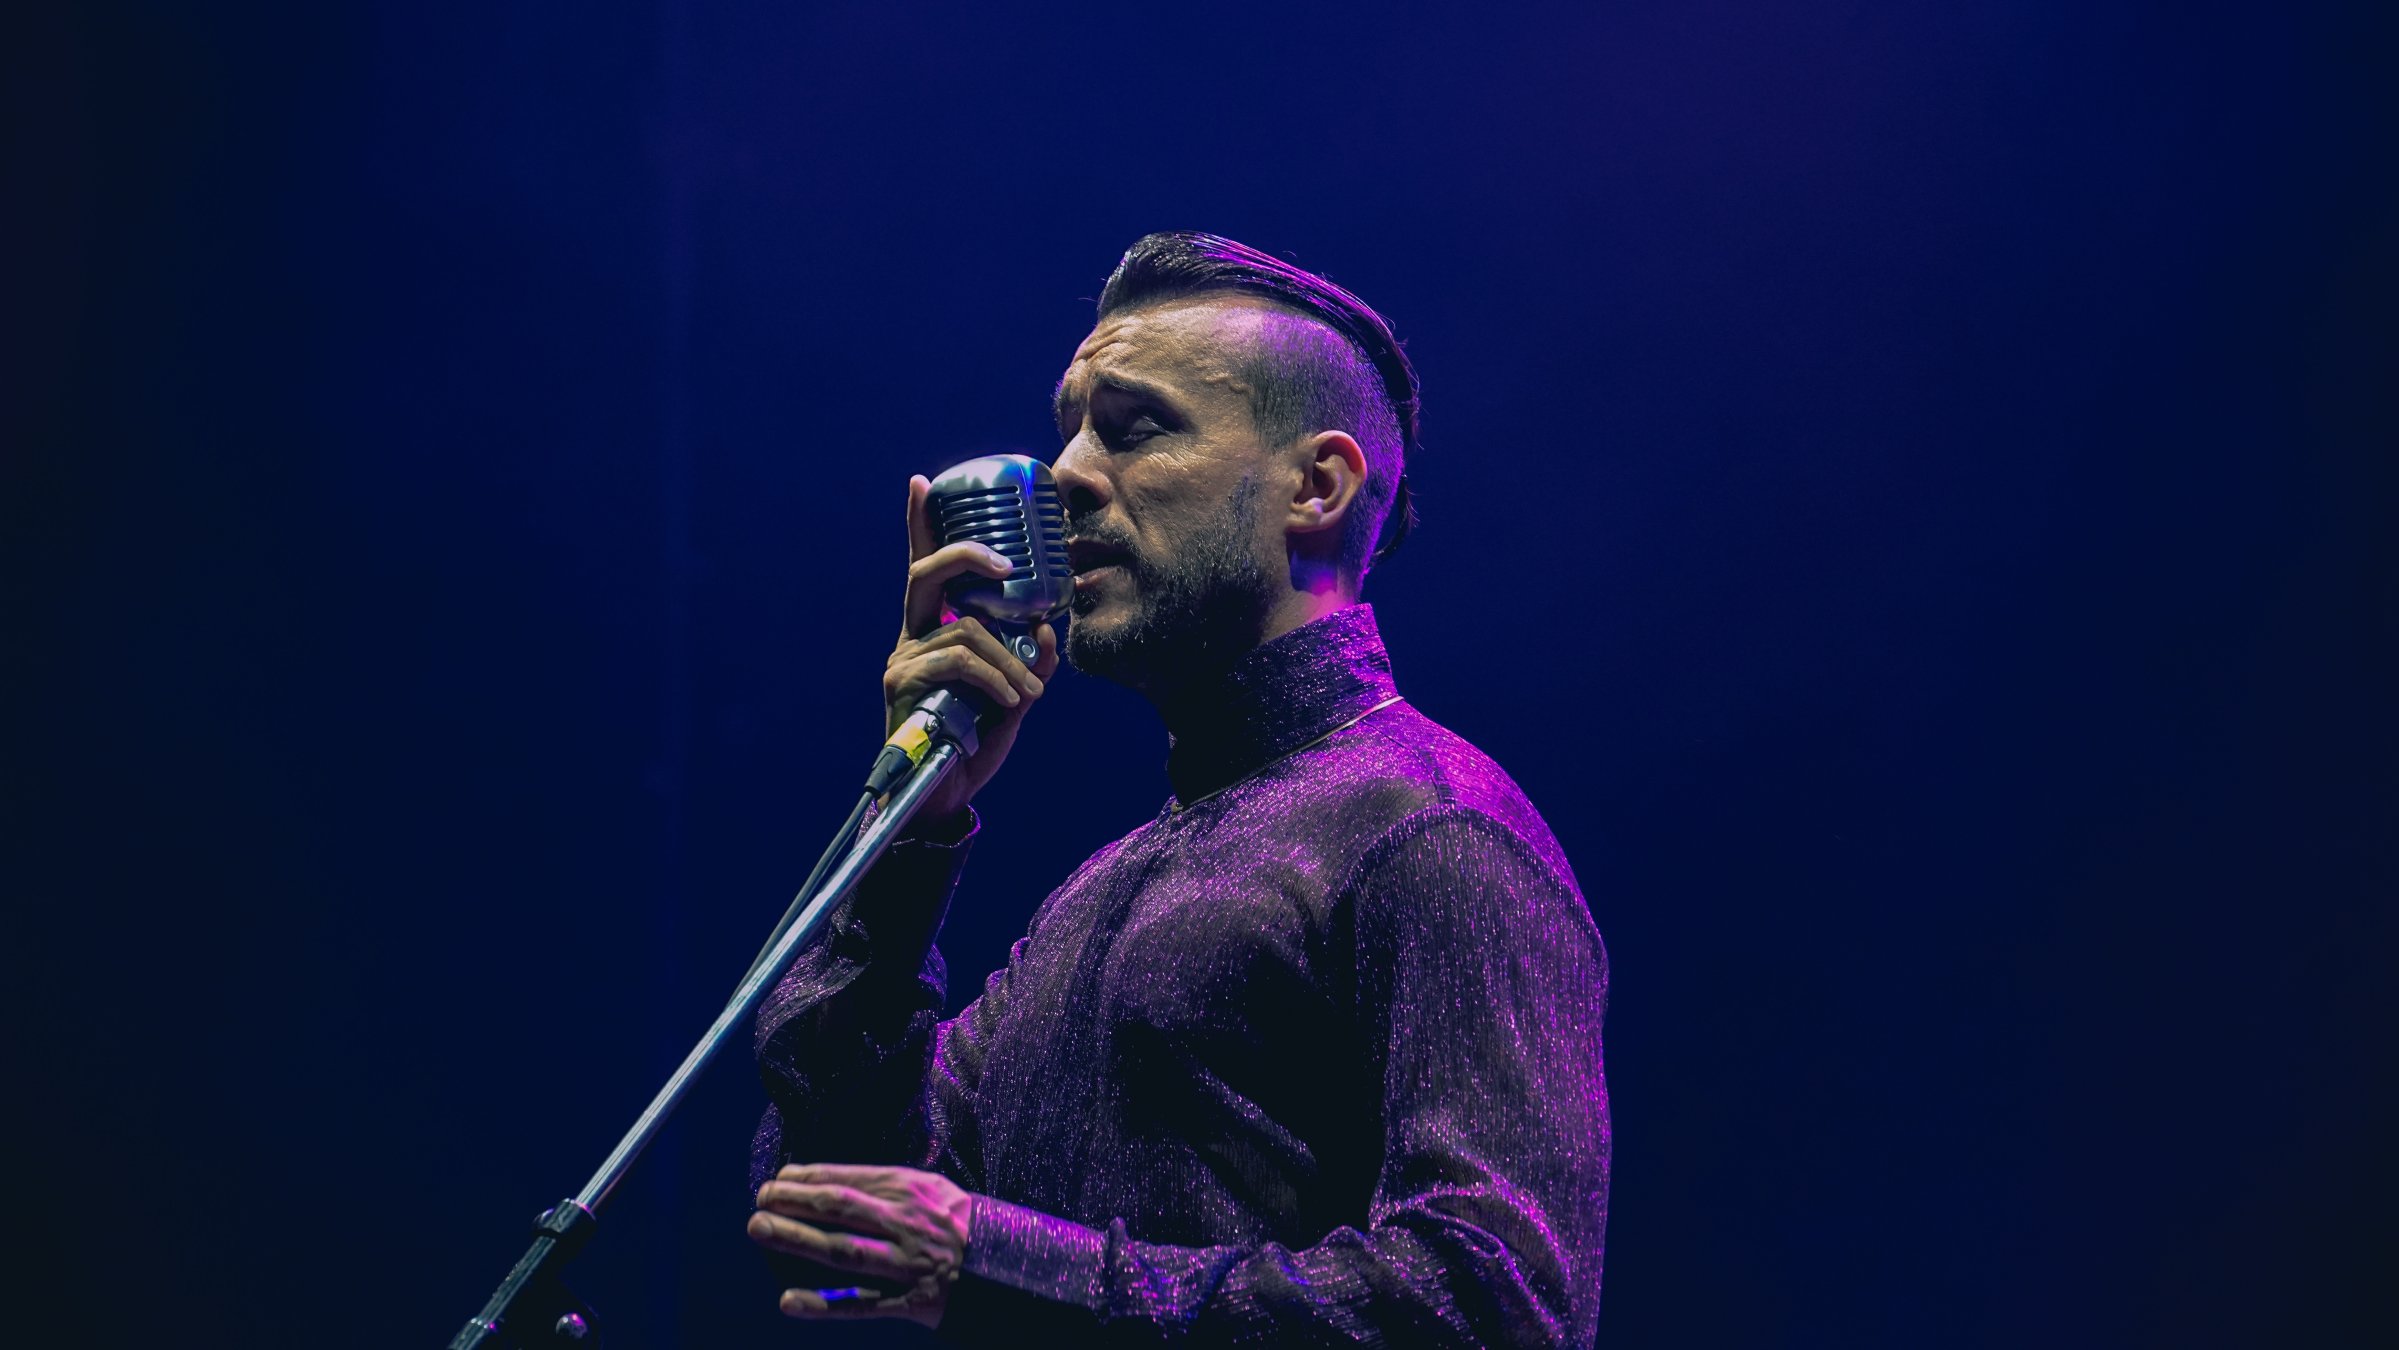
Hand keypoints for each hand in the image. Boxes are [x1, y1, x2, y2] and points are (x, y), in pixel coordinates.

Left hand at [747, 1162, 973, 1327]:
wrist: (1010, 1264)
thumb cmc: (963, 1223)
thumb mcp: (933, 1188)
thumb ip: (888, 1184)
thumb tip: (835, 1179)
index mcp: (910, 1190)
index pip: (847, 1179)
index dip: (807, 1177)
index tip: (777, 1179)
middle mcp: (904, 1223)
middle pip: (839, 1208)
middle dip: (793, 1201)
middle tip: (760, 1198)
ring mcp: (905, 1263)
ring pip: (842, 1249)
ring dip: (797, 1239)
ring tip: (761, 1228)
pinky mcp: (909, 1301)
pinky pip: (860, 1304)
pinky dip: (823, 1304)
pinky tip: (788, 1301)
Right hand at [884, 474, 1059, 827]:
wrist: (947, 792)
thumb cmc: (976, 739)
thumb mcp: (1015, 696)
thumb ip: (1031, 662)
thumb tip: (1049, 630)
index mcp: (935, 630)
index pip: (926, 569)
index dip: (920, 525)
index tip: (919, 483)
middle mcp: (912, 636)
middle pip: (927, 575)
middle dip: (966, 556)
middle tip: (1003, 563)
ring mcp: (903, 658)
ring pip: (964, 629)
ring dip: (1007, 658)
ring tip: (1027, 692)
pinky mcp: (902, 683)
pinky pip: (959, 660)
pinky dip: (994, 676)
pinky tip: (1010, 699)